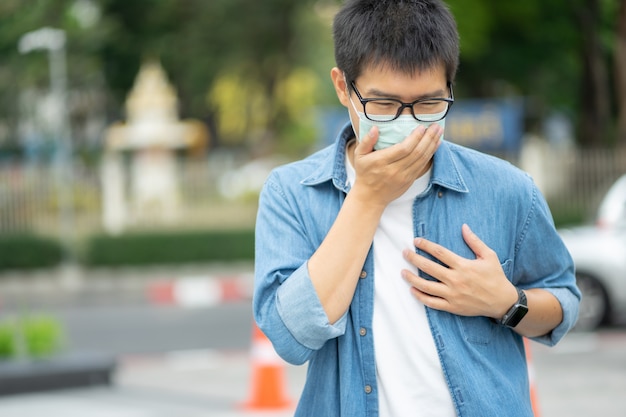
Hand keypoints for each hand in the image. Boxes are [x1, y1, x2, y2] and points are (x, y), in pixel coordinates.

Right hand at [349, 123, 441, 207]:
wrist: (370, 197)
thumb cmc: (364, 173)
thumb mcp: (359, 156)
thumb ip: (366, 141)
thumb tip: (376, 128)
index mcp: (382, 162)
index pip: (403, 149)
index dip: (415, 138)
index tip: (421, 127)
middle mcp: (394, 170)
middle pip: (416, 153)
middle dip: (428, 138)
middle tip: (436, 126)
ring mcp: (404, 177)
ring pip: (422, 159)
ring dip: (432, 145)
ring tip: (439, 132)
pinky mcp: (409, 181)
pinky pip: (422, 166)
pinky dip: (431, 154)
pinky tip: (436, 144)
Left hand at [401, 224, 517, 318]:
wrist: (502, 302)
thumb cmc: (495, 277)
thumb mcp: (489, 256)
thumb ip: (474, 241)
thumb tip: (463, 227)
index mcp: (463, 266)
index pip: (439, 253)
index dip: (426, 245)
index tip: (416, 241)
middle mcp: (456, 280)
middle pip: (429, 267)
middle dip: (414, 259)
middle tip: (404, 253)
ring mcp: (453, 294)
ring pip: (427, 286)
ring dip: (412, 279)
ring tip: (402, 272)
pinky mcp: (452, 306)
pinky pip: (432, 302)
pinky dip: (420, 297)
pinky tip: (412, 290)